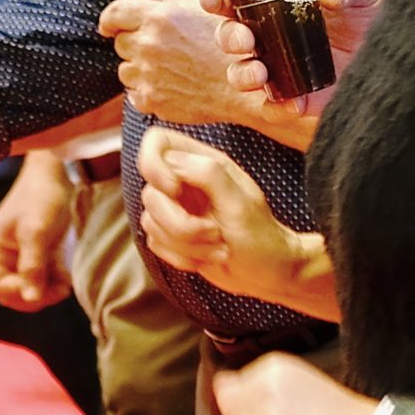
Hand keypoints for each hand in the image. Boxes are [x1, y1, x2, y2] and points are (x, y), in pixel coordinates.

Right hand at [0, 154, 74, 312]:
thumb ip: (32, 265)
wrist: (58, 174)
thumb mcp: (36, 231)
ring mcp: (22, 258)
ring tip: (64, 286)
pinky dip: (55, 284)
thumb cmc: (41, 196)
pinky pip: (45, 281)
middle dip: (32, 297)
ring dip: (47, 293)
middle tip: (55, 291)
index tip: (34, 288)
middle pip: (12, 292)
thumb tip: (30, 298)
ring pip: (30, 290)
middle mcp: (4, 256)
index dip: (13, 292)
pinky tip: (66, 280)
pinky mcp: (40, 257)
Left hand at [97, 0, 246, 125]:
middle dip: (134, 44)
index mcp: (159, 16)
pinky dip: (147, 90)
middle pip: (121, 43)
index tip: (108, 27)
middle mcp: (149, 43)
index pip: (115, 14)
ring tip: (169, 69)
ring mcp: (148, 74)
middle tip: (160, 50)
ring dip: (140, 69)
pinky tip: (171, 86)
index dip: (109, 20)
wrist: (243, 87)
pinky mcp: (150, 99)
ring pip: (125, 70)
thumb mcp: (198, 9)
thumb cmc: (225, 43)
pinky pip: (134, 93)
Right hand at [137, 125, 319, 306]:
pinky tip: (208, 257)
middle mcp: (184, 182)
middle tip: (214, 232)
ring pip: (150, 222)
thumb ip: (208, 174)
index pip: (157, 142)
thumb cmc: (260, 235)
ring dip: (186, 244)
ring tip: (218, 247)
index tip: (174, 190)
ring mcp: (175, 209)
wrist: (265, 273)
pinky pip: (155, 244)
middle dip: (180, 223)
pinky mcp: (170, 236)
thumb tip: (172, 164)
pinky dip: (181, 257)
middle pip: (150, 193)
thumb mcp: (240, 202)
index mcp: (203, 162)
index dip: (154, 164)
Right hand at [204, 0, 384, 110]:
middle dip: (228, 38)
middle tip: (246, 40)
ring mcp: (278, 71)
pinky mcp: (293, 100)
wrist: (391, 56)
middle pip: (228, 38)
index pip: (234, 0)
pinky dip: (276, 107)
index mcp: (274, 6)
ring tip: (261, 73)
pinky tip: (294, 103)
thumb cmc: (370, 16)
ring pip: (239, 74)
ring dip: (241, 74)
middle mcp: (269, 39)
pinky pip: (271, 108)